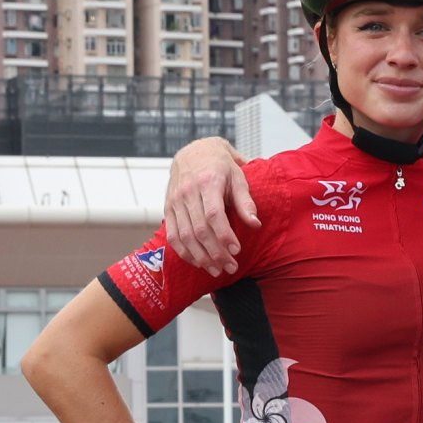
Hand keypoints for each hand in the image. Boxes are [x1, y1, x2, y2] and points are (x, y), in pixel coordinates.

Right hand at [163, 136, 254, 270]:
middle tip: (231, 267)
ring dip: (200, 257)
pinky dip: (184, 252)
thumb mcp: (238, 177)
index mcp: (207, 182)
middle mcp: (188, 192)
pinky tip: (198, 262)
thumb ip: (246, 201)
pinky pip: (173, 235)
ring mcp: (175, 201)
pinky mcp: (168, 208)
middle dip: (215, 252)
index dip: (224, 235)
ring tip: (216, 270)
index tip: (236, 250)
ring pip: (185, 236)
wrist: (194, 152)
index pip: (214, 215)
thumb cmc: (220, 166)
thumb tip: (255, 224)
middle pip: (199, 229)